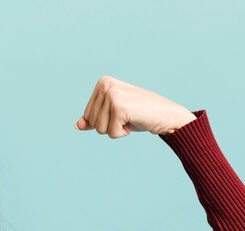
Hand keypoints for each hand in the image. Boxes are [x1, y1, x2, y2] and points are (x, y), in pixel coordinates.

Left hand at [74, 76, 196, 137]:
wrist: (166, 115)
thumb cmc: (140, 114)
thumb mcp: (113, 115)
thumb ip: (95, 118)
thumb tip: (77, 126)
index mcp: (102, 82)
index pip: (87, 115)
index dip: (104, 121)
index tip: (121, 113)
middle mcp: (105, 84)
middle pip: (91, 122)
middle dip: (109, 126)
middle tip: (127, 116)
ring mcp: (112, 94)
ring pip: (99, 129)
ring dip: (116, 130)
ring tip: (130, 117)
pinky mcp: (119, 107)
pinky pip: (111, 133)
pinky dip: (122, 133)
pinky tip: (134, 120)